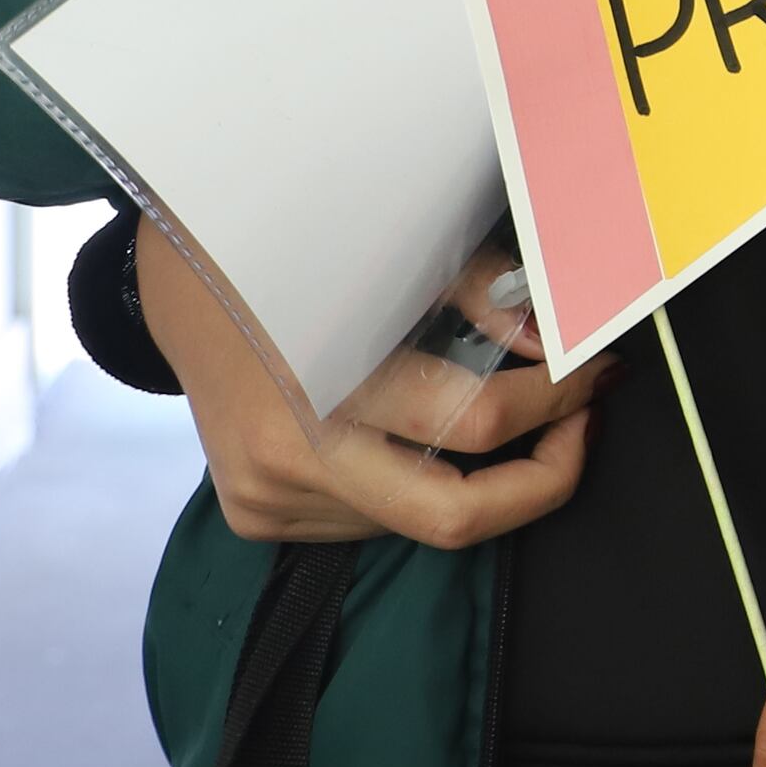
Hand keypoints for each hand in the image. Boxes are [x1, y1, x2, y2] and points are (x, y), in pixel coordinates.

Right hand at [138, 220, 599, 547]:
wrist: (170, 273)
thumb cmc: (287, 246)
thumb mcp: (386, 249)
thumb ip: (476, 295)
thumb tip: (551, 340)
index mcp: (322, 375)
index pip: (477, 423)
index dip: (557, 400)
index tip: (595, 371)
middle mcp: (289, 454)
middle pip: (457, 515)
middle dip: (544, 473)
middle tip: (581, 417)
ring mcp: (268, 496)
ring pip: (417, 519)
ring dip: (474, 474)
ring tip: (492, 406)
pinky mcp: (255, 515)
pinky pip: (368, 518)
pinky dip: (409, 479)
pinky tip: (405, 430)